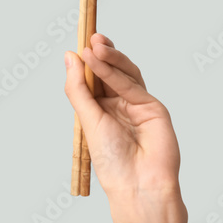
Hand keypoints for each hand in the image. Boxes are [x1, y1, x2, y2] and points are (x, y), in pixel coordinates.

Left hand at [63, 34, 180, 204]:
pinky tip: (102, 61)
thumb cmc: (112, 162)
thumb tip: (69, 56)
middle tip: (90, 37)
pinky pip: (132, 85)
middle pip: (110, 73)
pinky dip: (116, 72)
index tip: (77, 45)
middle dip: (100, 54)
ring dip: (109, 58)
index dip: (87, 62)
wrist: (137, 185)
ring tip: (94, 45)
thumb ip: (78, 88)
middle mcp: (119, 106)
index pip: (93, 80)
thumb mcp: (87, 121)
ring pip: (123, 74)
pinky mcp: (153, 107)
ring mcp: (138, 105)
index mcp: (101, 112)